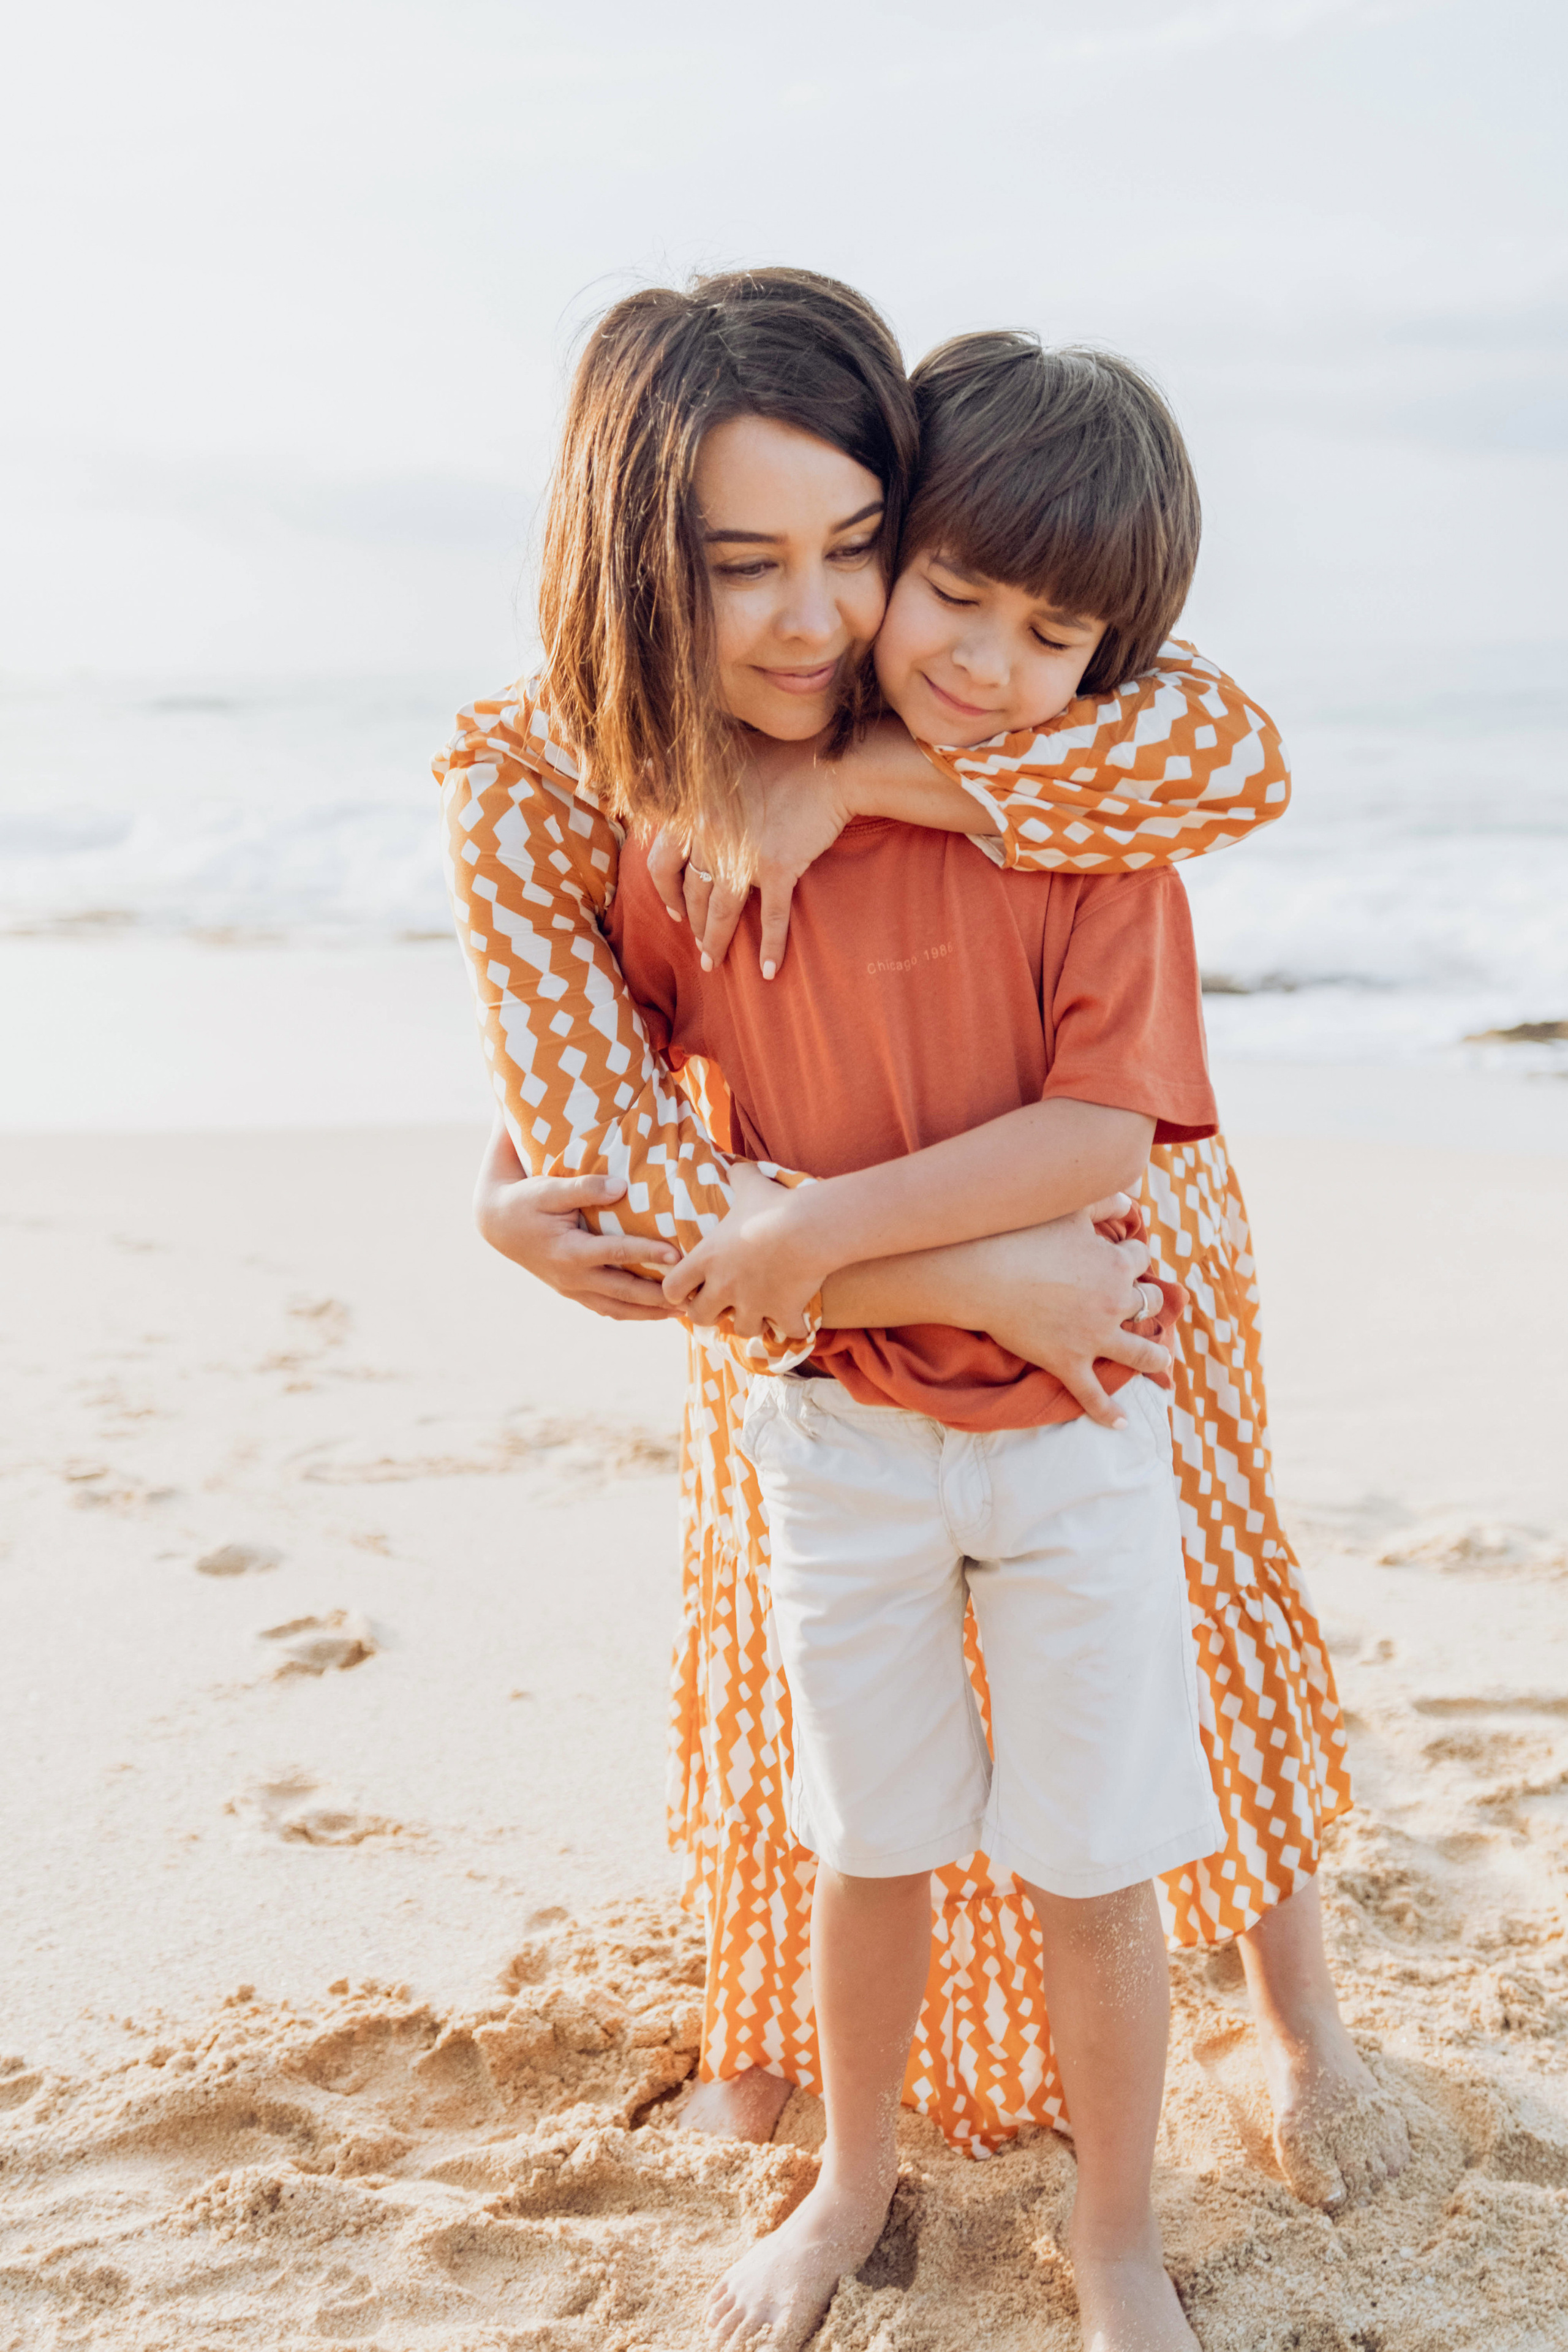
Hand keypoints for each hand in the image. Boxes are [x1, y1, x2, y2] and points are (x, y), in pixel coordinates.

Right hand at [472, 1120, 680, 1322]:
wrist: (497, 1224)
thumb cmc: (527, 1200)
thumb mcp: (549, 1188)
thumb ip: (585, 1187)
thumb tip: (622, 1186)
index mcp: (569, 1251)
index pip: (616, 1254)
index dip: (647, 1253)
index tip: (677, 1254)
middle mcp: (572, 1277)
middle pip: (623, 1292)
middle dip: (659, 1298)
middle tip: (691, 1297)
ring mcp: (571, 1289)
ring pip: (616, 1309)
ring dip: (649, 1313)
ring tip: (681, 1313)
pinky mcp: (571, 1292)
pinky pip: (605, 1308)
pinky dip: (630, 1313)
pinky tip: (653, 1312)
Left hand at [646, 732, 854, 978]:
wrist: (828, 765)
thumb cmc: (778, 757)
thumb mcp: (718, 757)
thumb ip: (678, 770)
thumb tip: (640, 770)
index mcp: (691, 811)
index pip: (660, 864)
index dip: (665, 893)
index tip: (675, 910)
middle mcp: (709, 834)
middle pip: (690, 893)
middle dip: (691, 924)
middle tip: (696, 943)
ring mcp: (742, 853)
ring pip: (721, 911)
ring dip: (716, 942)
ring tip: (714, 963)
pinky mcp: (778, 867)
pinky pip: (771, 917)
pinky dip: (770, 947)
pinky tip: (769, 970)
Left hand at [661, 1160, 819, 1338]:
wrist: (807, 1227)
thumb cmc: (773, 1205)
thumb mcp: (751, 1185)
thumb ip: (738, 1176)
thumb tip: (734, 1164)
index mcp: (708, 1259)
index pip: (671, 1288)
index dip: (677, 1291)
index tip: (691, 1286)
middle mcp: (724, 1286)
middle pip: (700, 1317)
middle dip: (711, 1313)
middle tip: (725, 1302)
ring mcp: (754, 1304)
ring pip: (742, 1329)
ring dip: (751, 1322)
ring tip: (761, 1311)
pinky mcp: (783, 1313)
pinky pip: (787, 1332)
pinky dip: (793, 1327)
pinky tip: (797, 1318)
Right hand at [948, 1205, 1172, 1429]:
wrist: (982, 1272)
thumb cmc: (1022, 1233)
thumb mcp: (1069, 1209)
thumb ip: (1103, 1201)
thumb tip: (1130, 1199)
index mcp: (1116, 1264)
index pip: (1141, 1259)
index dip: (1133, 1257)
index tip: (1125, 1257)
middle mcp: (1114, 1302)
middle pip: (1148, 1303)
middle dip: (1149, 1303)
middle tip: (1145, 1306)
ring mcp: (1094, 1337)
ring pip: (1139, 1352)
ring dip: (1155, 1356)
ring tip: (1162, 1360)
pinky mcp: (1069, 1363)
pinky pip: (1094, 1394)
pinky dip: (1108, 1411)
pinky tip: (1122, 1423)